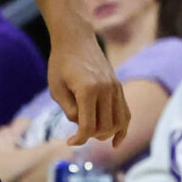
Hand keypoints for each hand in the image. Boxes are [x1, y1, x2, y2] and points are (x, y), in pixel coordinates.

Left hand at [48, 30, 128, 147]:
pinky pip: (126, 113)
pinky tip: (116, 142)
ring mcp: (115, 88)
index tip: (70, 142)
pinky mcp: (119, 87)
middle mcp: (106, 89)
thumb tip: (82, 127)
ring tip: (92, 134)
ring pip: (119, 123)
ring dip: (106, 134)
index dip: (79, 139)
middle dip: (91, 136)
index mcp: (87, 90)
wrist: (76, 40)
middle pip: (104, 127)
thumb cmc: (61, 64)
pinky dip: (123, 128)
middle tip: (77, 133)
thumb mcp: (56, 89)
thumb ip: (69, 111)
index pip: (88, 126)